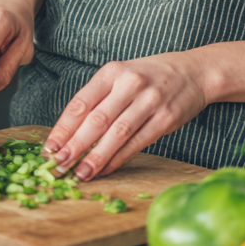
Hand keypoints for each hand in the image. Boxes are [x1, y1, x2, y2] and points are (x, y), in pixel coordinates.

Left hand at [44, 52, 214, 179]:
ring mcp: (149, 101)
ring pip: (116, 134)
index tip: (49, 148)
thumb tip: (70, 132)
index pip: (81, 102)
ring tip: (80, 174)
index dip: (63, 128)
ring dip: (96, 158)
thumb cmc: (150, 76)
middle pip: (96, 120)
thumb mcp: (122, 75)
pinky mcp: (166, 119)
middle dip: (75, 146)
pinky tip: (106, 169)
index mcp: (112, 71)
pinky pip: (137, 142)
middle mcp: (130, 84)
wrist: (194, 72)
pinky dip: (119, 158)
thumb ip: (99, 98)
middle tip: (58, 165)